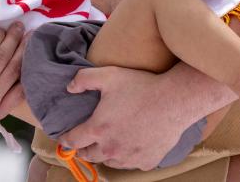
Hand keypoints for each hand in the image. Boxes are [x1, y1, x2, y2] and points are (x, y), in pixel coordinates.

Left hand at [58, 67, 192, 170]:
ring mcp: (129, 158)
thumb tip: (69, 88)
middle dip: (84, 149)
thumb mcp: (108, 75)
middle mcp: (111, 148)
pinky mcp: (147, 161)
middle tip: (86, 142)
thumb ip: (83, 79)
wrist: (174, 100)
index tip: (65, 139)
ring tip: (108, 144)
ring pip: (110, 162)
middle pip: (89, 155)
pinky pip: (132, 163)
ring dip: (106, 154)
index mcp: (98, 129)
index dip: (66, 139)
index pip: (73, 141)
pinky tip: (131, 145)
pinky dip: (128, 157)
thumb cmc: (141, 87)